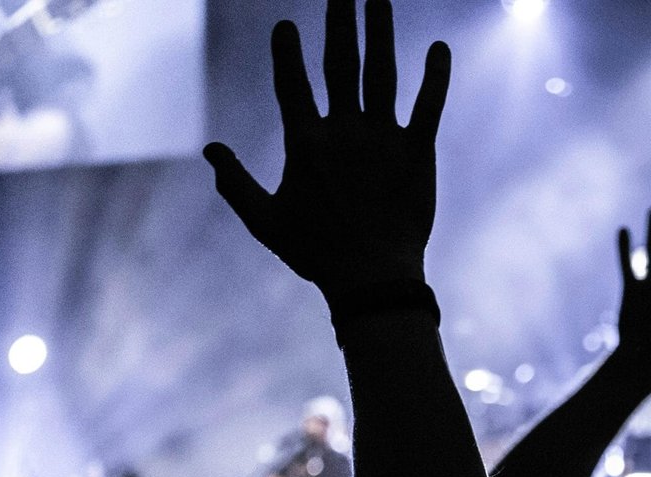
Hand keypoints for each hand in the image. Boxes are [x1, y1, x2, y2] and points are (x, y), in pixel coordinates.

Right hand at [204, 0, 448, 296]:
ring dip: (381, 31)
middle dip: (339, 21)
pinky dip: (435, 78)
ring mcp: (383, 140)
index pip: (292, 84)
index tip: (286, 23)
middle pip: (341, 63)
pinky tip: (441, 49)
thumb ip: (235, 184)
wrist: (373, 278)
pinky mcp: (418, 154)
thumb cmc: (316, 254)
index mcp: (305, 144)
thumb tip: (209, 150)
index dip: (287, 52)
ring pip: (382, 73)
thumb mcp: (265, 221)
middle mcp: (345, 132)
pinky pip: (428, 108)